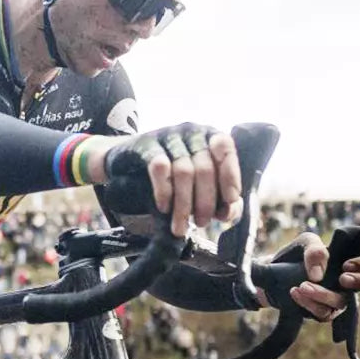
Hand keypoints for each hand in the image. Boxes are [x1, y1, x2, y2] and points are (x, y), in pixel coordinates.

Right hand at [91, 124, 242, 237]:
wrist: (129, 165)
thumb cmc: (173, 177)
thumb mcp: (201, 187)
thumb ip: (221, 200)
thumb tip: (228, 213)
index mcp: (209, 137)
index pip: (225, 148)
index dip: (230, 174)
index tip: (230, 200)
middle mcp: (191, 132)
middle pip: (204, 168)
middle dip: (205, 201)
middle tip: (202, 223)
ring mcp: (168, 135)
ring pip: (183, 171)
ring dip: (184, 204)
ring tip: (181, 227)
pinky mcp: (146, 144)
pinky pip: (160, 167)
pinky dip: (164, 191)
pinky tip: (164, 208)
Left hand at [278, 232, 359, 322]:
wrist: (275, 272)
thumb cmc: (297, 254)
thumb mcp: (304, 244)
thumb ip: (314, 250)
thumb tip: (318, 275)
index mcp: (351, 260)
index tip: (345, 264)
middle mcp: (350, 281)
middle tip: (342, 278)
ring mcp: (339, 298)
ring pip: (342, 302)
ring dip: (323, 294)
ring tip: (302, 285)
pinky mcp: (324, 312)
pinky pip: (323, 313)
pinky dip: (308, 303)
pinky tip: (295, 292)